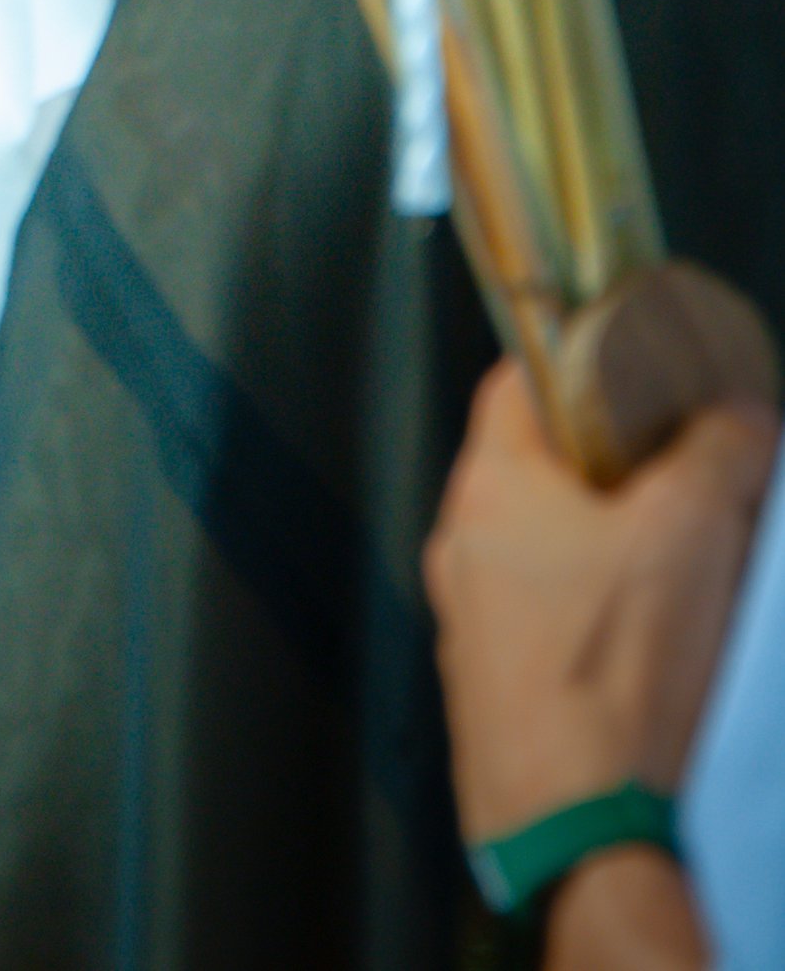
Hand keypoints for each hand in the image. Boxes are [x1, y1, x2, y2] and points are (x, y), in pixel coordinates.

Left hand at [424, 356, 776, 846]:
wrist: (580, 832)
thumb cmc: (620, 668)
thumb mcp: (693, 528)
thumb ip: (720, 448)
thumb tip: (738, 413)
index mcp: (488, 487)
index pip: (516, 384)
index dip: (575, 364)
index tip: (629, 372)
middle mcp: (458, 550)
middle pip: (531, 473)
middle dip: (604, 470)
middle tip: (673, 481)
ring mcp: (465, 628)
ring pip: (534, 556)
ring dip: (596, 554)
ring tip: (670, 575)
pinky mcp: (487, 697)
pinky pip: (537, 630)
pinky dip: (585, 624)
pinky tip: (641, 653)